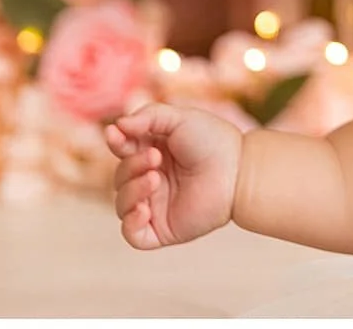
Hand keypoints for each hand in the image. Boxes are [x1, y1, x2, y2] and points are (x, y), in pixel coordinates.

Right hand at [106, 103, 242, 248]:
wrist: (236, 171)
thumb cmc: (211, 141)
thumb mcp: (178, 118)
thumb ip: (147, 117)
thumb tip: (117, 125)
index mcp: (152, 151)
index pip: (121, 149)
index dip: (115, 141)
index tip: (117, 133)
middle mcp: (151, 178)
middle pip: (121, 176)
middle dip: (132, 165)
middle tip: (156, 157)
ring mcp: (155, 205)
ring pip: (122, 204)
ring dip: (132, 189)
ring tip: (156, 178)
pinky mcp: (162, 229)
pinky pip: (133, 234)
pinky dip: (130, 223)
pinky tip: (144, 209)